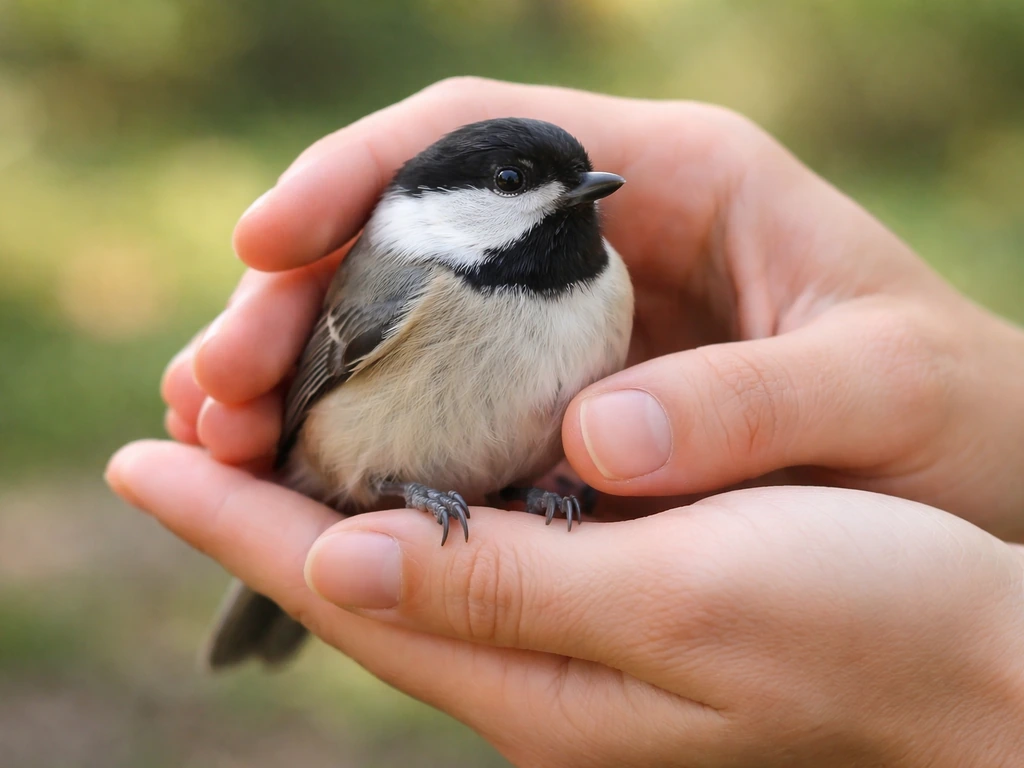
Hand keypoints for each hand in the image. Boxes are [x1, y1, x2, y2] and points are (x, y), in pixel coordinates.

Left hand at [106, 441, 1023, 766]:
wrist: (975, 664)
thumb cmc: (861, 619)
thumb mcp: (685, 597)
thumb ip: (511, 586)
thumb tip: (344, 553)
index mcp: (536, 675)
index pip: (341, 589)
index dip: (231, 522)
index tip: (140, 459)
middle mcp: (532, 672)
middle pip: (354, 584)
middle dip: (253, 511)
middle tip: (178, 429)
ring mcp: (569, 645)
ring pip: (406, 569)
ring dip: (322, 503)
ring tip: (248, 438)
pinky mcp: (610, 608)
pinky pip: (474, 556)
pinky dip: (413, 503)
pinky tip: (393, 463)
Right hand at [160, 77, 1023, 536]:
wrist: (973, 464)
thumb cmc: (948, 412)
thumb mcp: (878, 393)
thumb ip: (753, 405)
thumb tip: (593, 440)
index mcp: (675, 179)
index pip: (481, 131)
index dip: (358, 172)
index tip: (267, 240)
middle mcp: (600, 233)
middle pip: (411, 224)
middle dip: (298, 292)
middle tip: (215, 377)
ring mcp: (569, 312)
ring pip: (402, 307)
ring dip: (302, 361)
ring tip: (218, 421)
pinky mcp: (558, 386)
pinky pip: (435, 385)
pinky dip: (358, 418)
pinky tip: (295, 462)